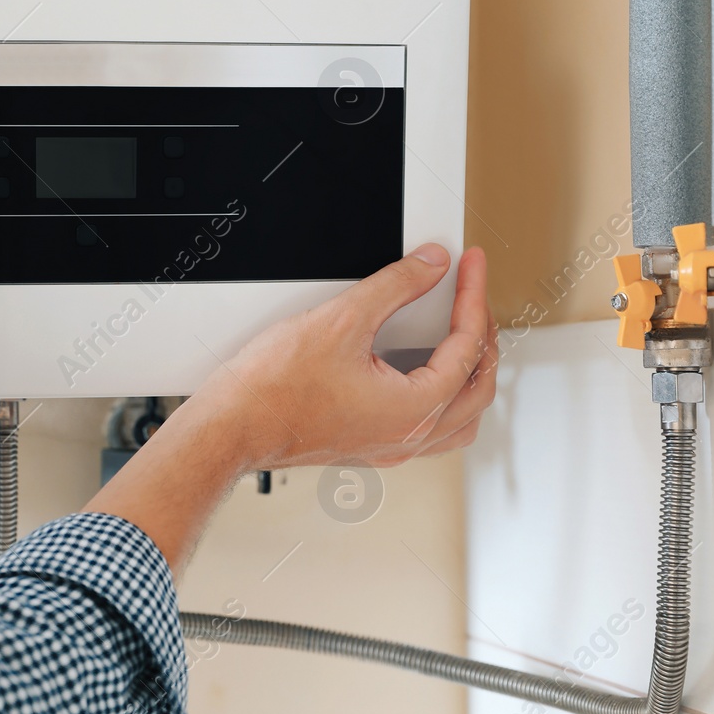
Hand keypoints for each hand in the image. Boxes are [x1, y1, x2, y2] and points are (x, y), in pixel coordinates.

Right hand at [85, 245, 495, 577]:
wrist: (232, 427)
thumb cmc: (273, 390)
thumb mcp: (342, 320)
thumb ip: (396, 286)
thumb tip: (430, 265)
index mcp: (414, 411)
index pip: (467, 347)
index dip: (473, 297)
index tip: (471, 267)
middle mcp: (409, 438)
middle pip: (477, 387)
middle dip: (480, 334)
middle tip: (471, 294)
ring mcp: (391, 448)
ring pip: (459, 418)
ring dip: (469, 375)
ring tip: (461, 334)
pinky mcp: (370, 448)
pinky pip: (430, 429)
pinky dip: (442, 397)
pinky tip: (423, 371)